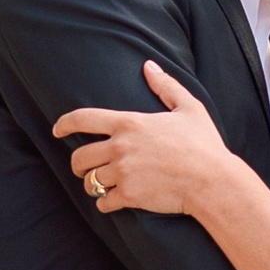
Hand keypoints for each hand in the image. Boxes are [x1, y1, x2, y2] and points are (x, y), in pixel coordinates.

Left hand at [53, 62, 231, 216]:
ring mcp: (122, 172)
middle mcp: (120, 147)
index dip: (64, 123)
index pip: (83, 119)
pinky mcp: (129, 195)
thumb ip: (166, 86)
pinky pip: (103, 202)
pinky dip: (105, 203)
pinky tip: (113, 201)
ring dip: (93, 185)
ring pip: (90, 181)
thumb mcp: (189, 108)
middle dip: (78, 164)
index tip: (56, 129)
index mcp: (129, 123)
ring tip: (102, 186)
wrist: (212, 181)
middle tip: (85, 169)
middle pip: (79, 157)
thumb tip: (148, 66)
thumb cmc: (204, 145)